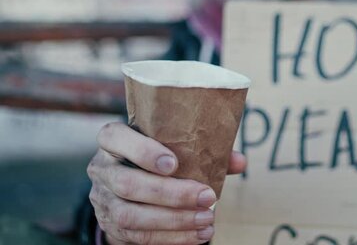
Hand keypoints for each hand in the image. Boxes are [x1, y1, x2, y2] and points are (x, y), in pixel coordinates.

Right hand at [87, 122, 246, 244]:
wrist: (133, 188)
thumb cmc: (160, 160)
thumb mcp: (175, 149)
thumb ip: (205, 151)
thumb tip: (239, 161)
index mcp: (113, 140)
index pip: (114, 137)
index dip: (142, 151)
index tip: (174, 163)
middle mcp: (101, 168)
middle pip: (128, 183)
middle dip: (171, 193)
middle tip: (207, 197)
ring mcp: (102, 199)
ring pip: (130, 215)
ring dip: (174, 220)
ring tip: (206, 220)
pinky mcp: (110, 224)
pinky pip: (138, 236)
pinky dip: (171, 237)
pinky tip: (197, 235)